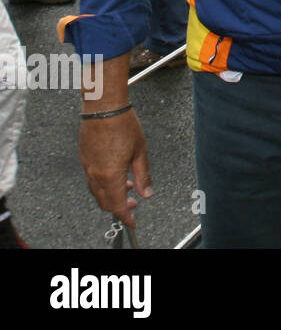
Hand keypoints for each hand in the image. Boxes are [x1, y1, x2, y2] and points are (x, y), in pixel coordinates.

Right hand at [79, 110, 151, 227]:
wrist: (104, 108)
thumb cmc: (123, 125)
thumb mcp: (140, 151)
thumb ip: (143, 175)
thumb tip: (147, 193)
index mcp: (110, 175)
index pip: (116, 205)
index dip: (125, 216)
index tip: (132, 221)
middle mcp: (95, 174)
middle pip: (104, 201)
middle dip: (119, 206)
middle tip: (134, 204)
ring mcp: (87, 166)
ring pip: (97, 190)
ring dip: (112, 194)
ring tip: (129, 187)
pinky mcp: (84, 158)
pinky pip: (92, 178)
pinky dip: (104, 183)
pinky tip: (117, 175)